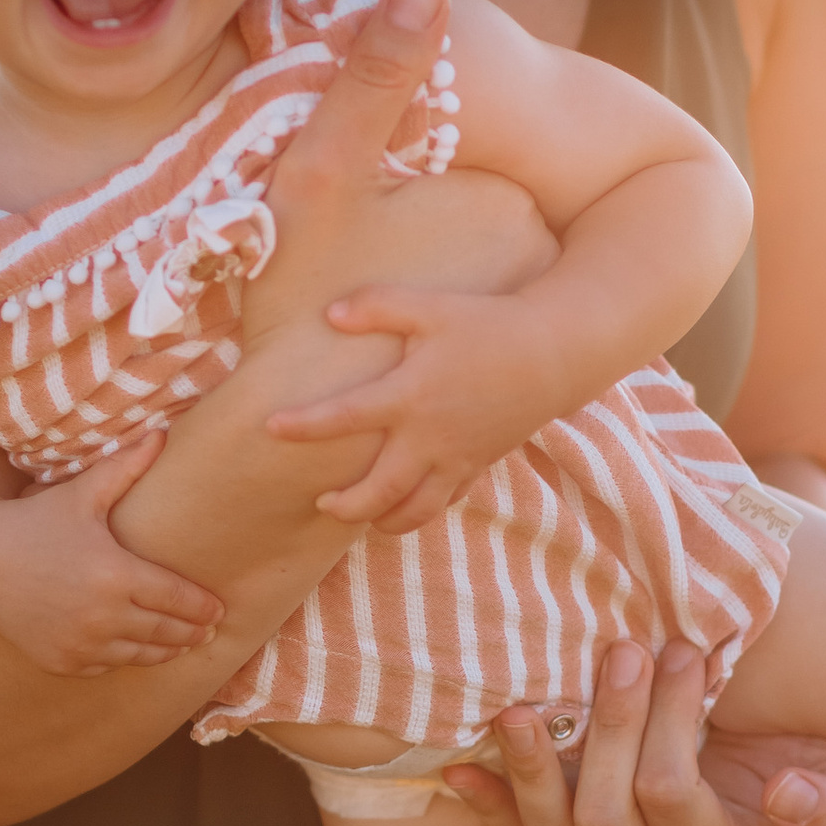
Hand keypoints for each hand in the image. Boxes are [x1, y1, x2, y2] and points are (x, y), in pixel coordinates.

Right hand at [0, 428, 224, 672]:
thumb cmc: (33, 523)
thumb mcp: (80, 495)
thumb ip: (124, 468)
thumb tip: (161, 433)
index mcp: (115, 574)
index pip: (177, 599)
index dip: (202, 607)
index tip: (219, 609)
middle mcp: (102, 616)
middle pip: (166, 632)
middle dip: (192, 632)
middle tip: (209, 630)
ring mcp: (82, 644)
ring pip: (140, 655)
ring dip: (166, 650)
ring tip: (183, 643)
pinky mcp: (63, 662)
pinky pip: (107, 666)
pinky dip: (123, 658)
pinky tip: (136, 648)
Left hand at [261, 283, 568, 531]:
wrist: (555, 352)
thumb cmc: (488, 323)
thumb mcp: (431, 305)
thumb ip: (378, 306)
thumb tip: (330, 315)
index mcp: (410, 395)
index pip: (344, 418)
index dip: (304, 426)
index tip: (270, 429)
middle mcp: (430, 437)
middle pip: (377, 491)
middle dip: (344, 505)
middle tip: (321, 502)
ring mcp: (457, 457)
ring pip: (415, 511)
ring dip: (383, 520)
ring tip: (362, 515)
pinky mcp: (479, 464)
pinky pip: (446, 501)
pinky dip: (422, 510)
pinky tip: (407, 505)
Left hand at [442, 639, 825, 825]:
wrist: (760, 784)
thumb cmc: (807, 767)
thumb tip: (785, 798)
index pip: (671, 793)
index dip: (666, 719)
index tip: (677, 647)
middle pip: (607, 815)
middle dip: (608, 726)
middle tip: (620, 649)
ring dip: (531, 773)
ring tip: (520, 709)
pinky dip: (487, 809)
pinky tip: (461, 766)